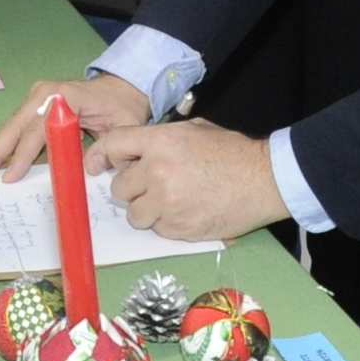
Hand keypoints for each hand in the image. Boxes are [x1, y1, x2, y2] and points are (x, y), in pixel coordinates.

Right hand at [0, 77, 150, 181]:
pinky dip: (7, 145)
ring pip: (13, 127)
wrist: (120, 88)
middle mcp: (47, 93)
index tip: (11, 177)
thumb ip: (107, 149)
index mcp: (67, 96)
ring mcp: (38, 96)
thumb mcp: (122, 128)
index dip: (25, 154)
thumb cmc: (121, 108)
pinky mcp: (35, 103)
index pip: (41, 128)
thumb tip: (86, 171)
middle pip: (17, 126)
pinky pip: (19, 127)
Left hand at [101, 119, 289, 239]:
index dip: (100, 156)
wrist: (264, 180)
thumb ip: (159, 140)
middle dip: (133, 188)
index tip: (95, 166)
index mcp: (160, 142)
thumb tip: (132, 153)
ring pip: (134, 215)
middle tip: (154, 184)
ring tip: (171, 201)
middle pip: (119, 188)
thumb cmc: (232, 153)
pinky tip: (188, 210)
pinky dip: (167, 224)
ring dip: (147, 210)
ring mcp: (167, 204)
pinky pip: (157, 230)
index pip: (112, 145)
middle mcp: (157, 172)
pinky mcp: (179, 229)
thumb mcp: (193, 130)